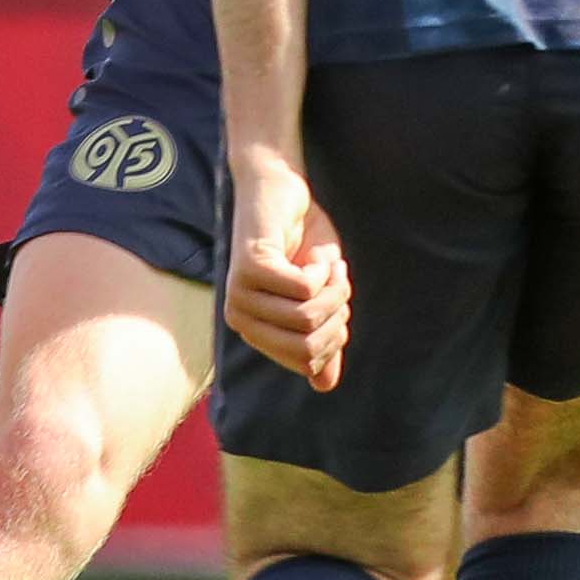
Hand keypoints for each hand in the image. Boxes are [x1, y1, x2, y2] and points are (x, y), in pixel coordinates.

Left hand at [223, 148, 351, 388]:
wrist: (282, 193)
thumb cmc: (303, 244)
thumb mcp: (321, 297)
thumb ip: (321, 339)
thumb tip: (324, 386)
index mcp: (255, 331)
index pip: (307, 361)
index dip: (336, 335)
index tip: (339, 305)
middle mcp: (240, 317)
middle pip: (309, 343)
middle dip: (339, 313)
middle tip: (337, 281)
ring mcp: (240, 293)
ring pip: (309, 315)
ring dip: (335, 288)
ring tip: (329, 265)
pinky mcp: (248, 267)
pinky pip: (304, 287)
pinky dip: (323, 269)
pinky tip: (313, 253)